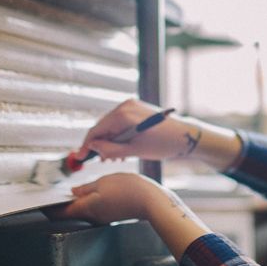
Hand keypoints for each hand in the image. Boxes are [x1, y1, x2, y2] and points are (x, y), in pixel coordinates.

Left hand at [44, 172, 167, 223]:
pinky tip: (93, 190)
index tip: (42, 204)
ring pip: (84, 210)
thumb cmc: (128, 189)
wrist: (151, 201)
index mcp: (87, 207)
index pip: (62, 212)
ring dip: (77, 201)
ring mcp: (103, 216)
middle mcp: (93, 216)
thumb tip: (74, 191)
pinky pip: (95, 208)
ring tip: (73, 189)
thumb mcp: (104, 181)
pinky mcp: (112, 214)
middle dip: (63, 204)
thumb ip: (86, 187)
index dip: (50, 208)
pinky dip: (90, 201)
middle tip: (55, 192)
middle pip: (72, 212)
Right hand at [75, 99, 196, 161]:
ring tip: (114, 156)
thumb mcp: (134, 151)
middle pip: (102, 126)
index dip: (86, 145)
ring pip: (110, 125)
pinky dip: (118, 134)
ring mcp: (131, 105)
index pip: (96, 130)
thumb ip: (110, 149)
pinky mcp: (136, 108)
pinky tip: (122, 147)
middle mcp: (125, 105)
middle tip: (100, 160)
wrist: (186, 136)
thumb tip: (92, 148)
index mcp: (123, 114)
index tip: (80, 158)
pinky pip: (120, 122)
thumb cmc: (163, 144)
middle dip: (99, 143)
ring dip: (109, 140)